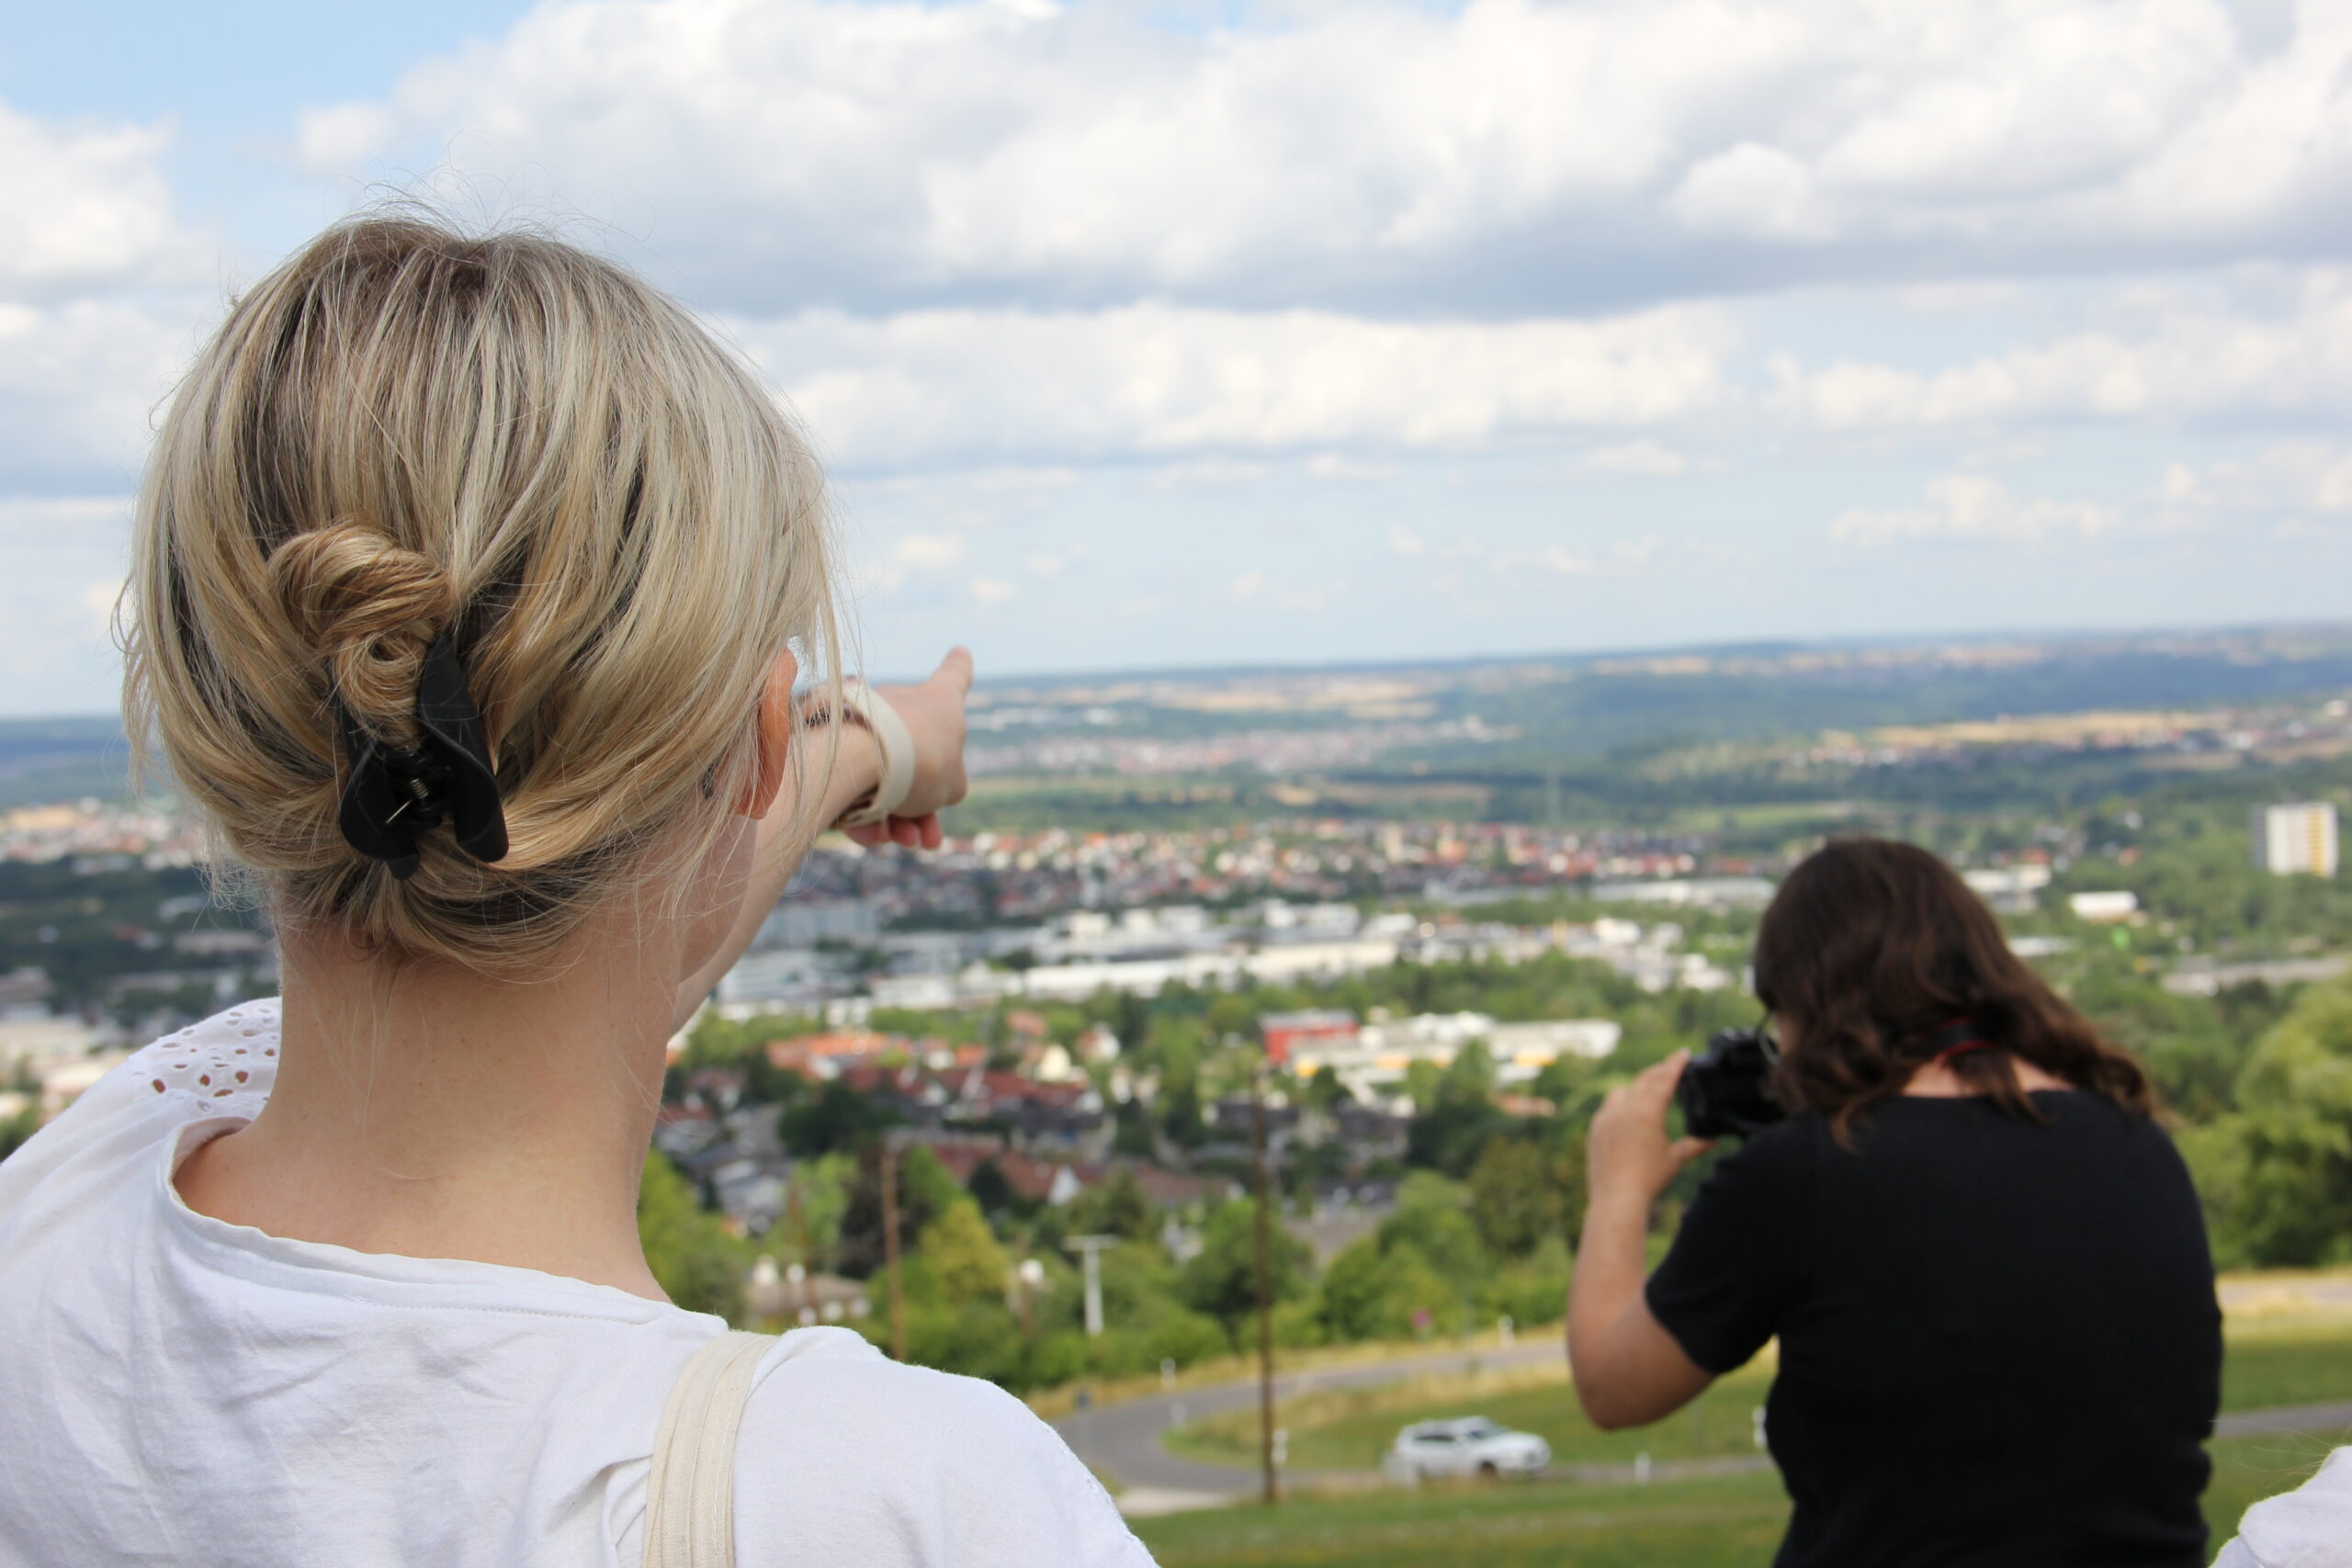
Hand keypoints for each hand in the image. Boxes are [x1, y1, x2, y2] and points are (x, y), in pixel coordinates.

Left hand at [842, 647, 972, 850]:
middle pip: (919, 756)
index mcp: (939, 700)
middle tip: (930, 838)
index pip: (955, 679)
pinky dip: (866, 814)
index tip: (961, 653)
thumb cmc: (922, 759)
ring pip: (885, 779)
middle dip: (925, 807)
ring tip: (906, 842)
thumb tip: (919, 794)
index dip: (961, 669)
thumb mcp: (953, 781)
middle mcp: (900, 703)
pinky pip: (855, 784)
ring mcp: (867, 722)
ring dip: (899, 819)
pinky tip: (875, 836)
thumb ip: (945, 785)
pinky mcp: (834, 744)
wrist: (866, 756)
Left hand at [1587, 1050, 1713, 1215]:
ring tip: (1648, 1088)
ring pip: (1622, 1091)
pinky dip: (1620, 1104)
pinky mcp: (1595, 1128)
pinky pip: (1608, 1107)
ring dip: (1636, 1087)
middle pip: (1643, 1081)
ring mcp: (1606, 1117)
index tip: (1683, 1053)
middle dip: (1658, 1073)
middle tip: (1670, 1067)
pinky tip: (1627, 1111)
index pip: (1664, 1080)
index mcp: (1647, 1112)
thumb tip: (1714, 1139)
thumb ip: (1694, 1145)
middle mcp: (1625, 1109)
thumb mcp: (1675, 1159)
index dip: (1675, 1065)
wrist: (1617, 1197)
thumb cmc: (1649, 1179)